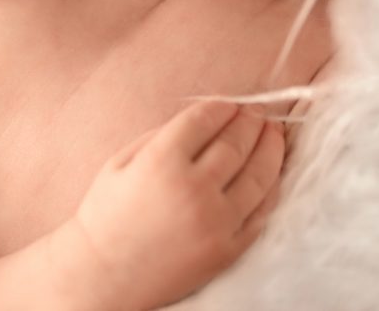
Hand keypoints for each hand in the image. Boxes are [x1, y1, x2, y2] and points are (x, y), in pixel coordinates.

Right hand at [70, 101, 283, 309]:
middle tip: (258, 112)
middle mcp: (194, 188)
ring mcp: (216, 222)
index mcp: (161, 161)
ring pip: (259, 175)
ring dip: (270, 148)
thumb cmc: (105, 214)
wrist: (104, 274)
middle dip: (250, 121)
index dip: (222, 107)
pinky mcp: (228, 249)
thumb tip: (200, 121)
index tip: (230, 103)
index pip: (204, 120)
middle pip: (235, 143)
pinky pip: (261, 212)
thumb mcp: (119, 163)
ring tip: (273, 134)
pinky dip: (271, 188)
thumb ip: (158, 137)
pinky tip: (272, 173)